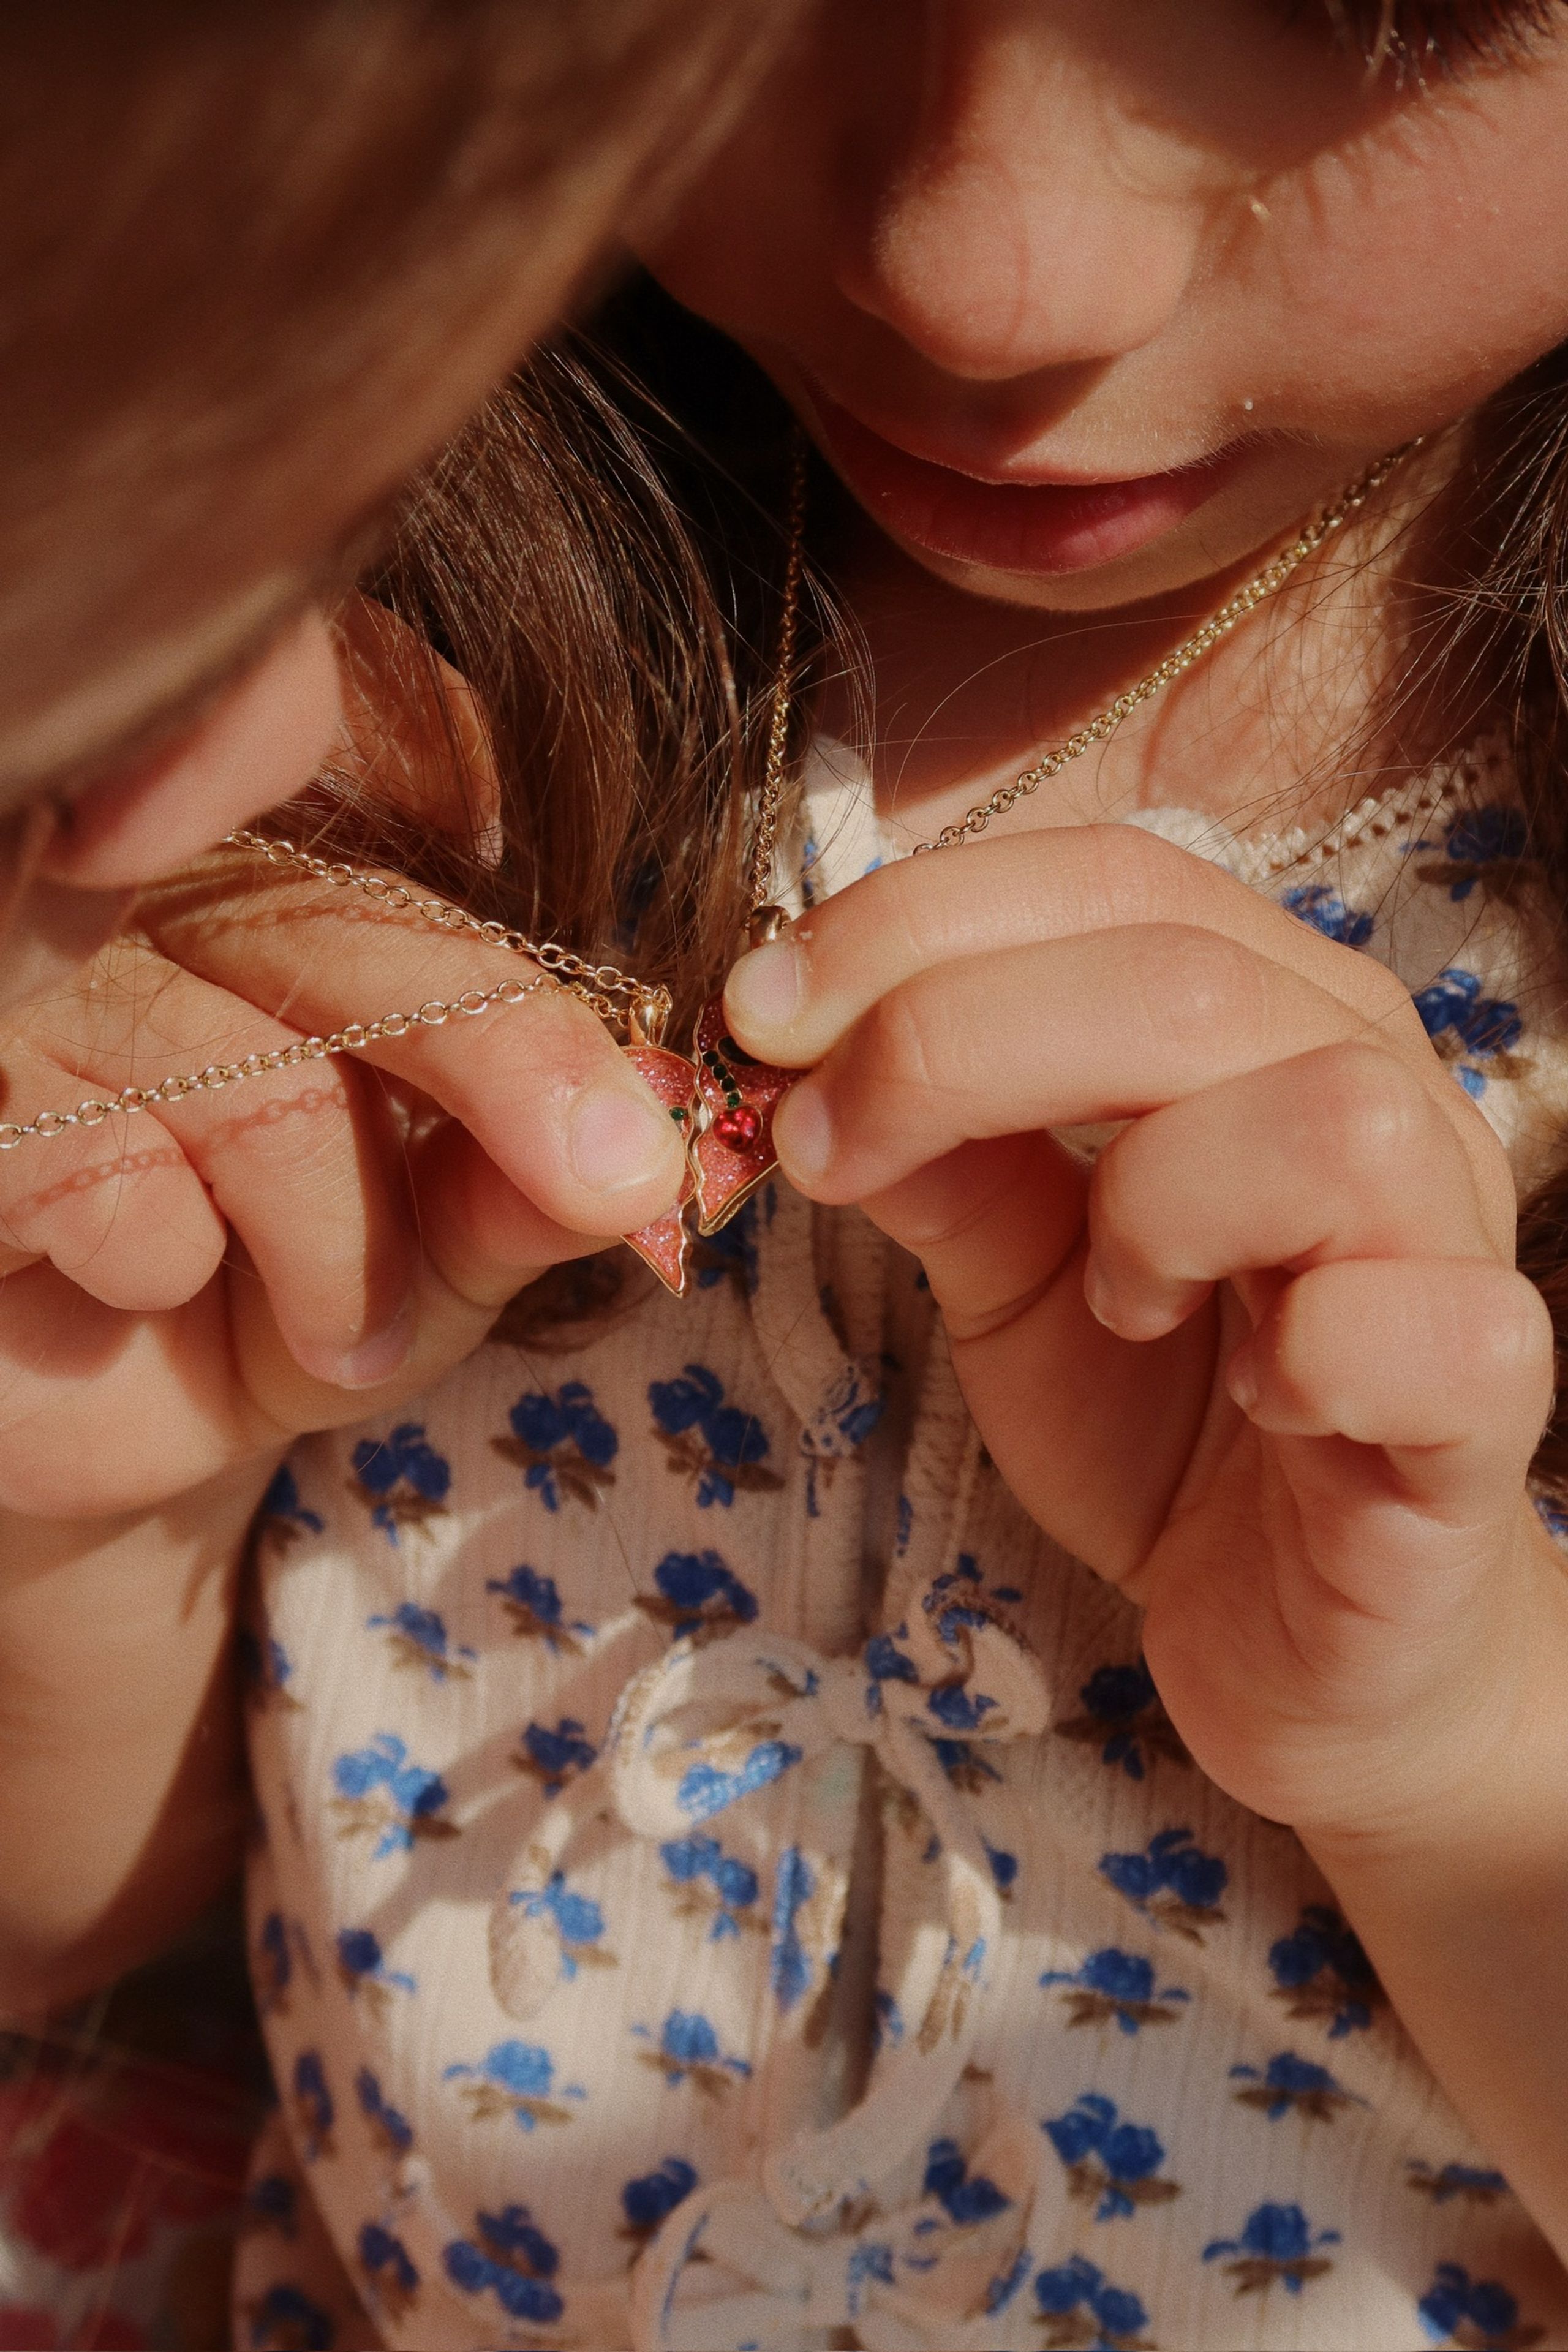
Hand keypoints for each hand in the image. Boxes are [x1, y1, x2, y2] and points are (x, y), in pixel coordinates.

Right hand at [0, 608, 685, 1522]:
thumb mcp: (425, 1264)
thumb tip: (647, 1147)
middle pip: (352, 933)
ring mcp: (38, 982)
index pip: (409, 786)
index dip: (514, 876)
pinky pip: (101, 1164)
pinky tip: (145, 1292)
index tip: (605, 1010)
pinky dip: (166, 1260)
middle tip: (615, 1180)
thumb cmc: (261, 1307)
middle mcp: (148, 892)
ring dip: (333, 1244)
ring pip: (252, 1081)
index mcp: (280, 884)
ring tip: (342, 1333)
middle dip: (510, 1067)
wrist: (78, 1421)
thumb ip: (517, 1193)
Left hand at [725, 822, 1566, 1843]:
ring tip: (1109, 1296)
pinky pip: (1435, 1327)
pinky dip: (1313, 1352)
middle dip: (955, 1042)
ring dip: (1156, 1198)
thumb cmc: (1166, 1424)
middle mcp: (1378, 1089)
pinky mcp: (1483, 1404)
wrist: (1304, 1639)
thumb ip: (934, 1159)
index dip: (918, 920)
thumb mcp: (1010, 1277)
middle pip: (1184, 976)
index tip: (760, 1008)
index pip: (1112, 881)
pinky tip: (1257, 1394)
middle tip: (825, 1147)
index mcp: (1265, 1018)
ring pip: (1326, 1117)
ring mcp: (1451, 1240)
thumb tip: (794, 1051)